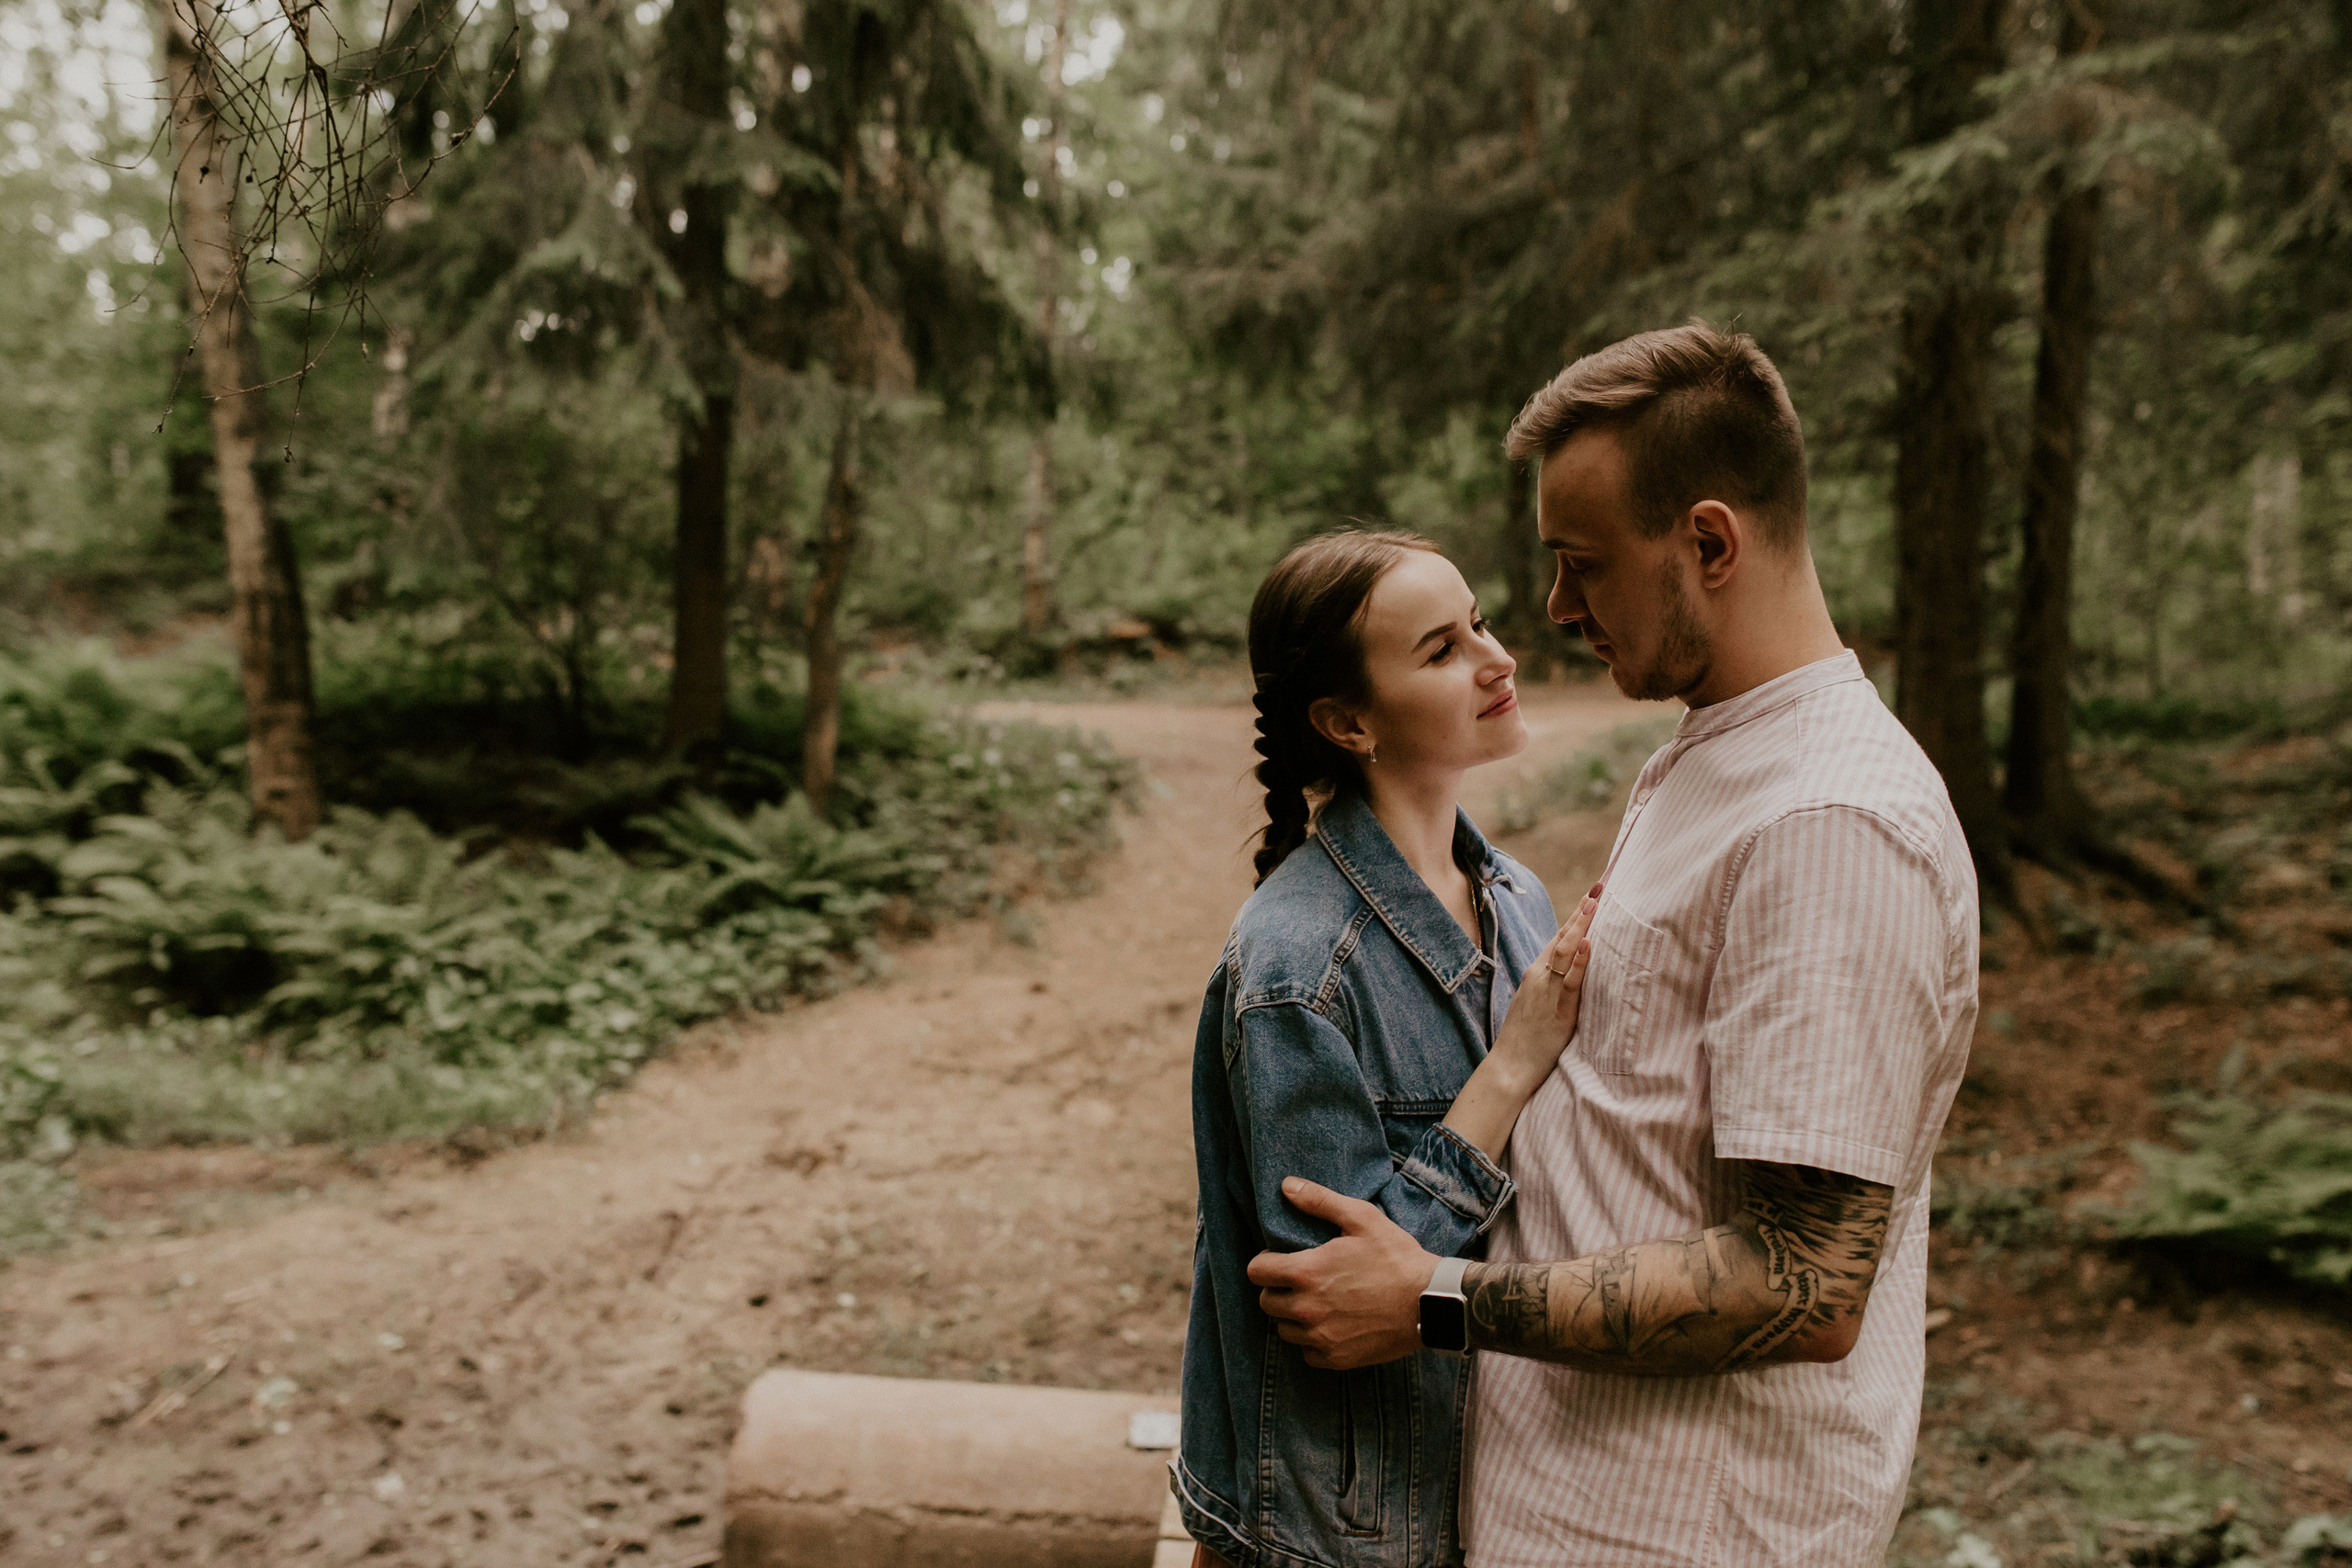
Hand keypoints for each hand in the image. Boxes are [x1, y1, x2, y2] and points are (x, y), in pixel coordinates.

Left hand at [1245, 1177, 1437, 1369]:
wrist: (1431, 1302)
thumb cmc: (1397, 1257)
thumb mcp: (1361, 1218)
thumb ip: (1319, 1201)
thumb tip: (1287, 1185)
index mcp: (1307, 1273)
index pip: (1256, 1272)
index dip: (1264, 1263)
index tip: (1280, 1260)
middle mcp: (1307, 1309)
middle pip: (1266, 1303)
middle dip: (1277, 1289)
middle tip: (1299, 1282)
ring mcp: (1322, 1337)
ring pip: (1284, 1330)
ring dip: (1293, 1318)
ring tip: (1316, 1304)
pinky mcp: (1338, 1358)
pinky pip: (1308, 1354)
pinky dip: (1314, 1342)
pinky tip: (1331, 1326)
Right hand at [1492, 881, 1599, 1077]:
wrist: (1509, 1066)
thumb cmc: (1524, 1039)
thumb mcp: (1535, 1004)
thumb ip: (1552, 986)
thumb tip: (1571, 974)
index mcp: (1536, 974)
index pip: (1558, 939)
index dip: (1575, 917)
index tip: (1590, 896)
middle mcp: (1540, 976)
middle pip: (1562, 938)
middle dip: (1582, 912)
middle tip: (1599, 887)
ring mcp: (1547, 991)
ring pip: (1565, 952)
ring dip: (1582, 926)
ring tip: (1596, 903)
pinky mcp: (1558, 1010)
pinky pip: (1570, 982)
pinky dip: (1580, 961)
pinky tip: (1589, 944)